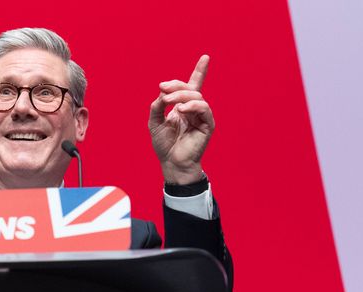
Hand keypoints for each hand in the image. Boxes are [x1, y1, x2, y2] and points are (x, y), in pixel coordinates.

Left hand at [149, 54, 215, 184]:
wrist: (171, 163)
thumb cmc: (164, 145)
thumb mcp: (154, 122)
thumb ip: (157, 106)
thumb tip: (162, 94)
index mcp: (184, 106)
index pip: (193, 85)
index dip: (200, 71)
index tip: (206, 57)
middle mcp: (194, 109)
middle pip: (190, 88)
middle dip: (176, 86)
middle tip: (162, 90)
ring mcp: (201, 116)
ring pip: (196, 96)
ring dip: (181, 96)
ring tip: (169, 103)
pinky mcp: (207, 125)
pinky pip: (204, 109)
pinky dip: (192, 106)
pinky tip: (181, 110)